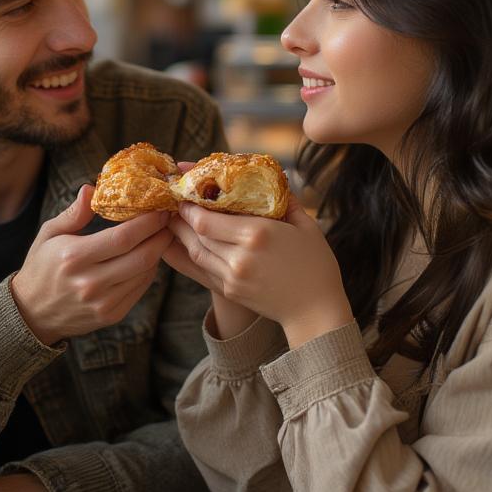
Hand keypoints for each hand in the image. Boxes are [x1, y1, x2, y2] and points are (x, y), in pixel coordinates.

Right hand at [12, 185, 173, 344]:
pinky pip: (140, 289)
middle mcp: (90, 283)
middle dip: (160, 235)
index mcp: (74, 257)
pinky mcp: (111, 315)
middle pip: (141, 257)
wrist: (32, 312)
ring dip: (158, 252)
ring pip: (145, 273)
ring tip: (160, 235)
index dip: (147, 222)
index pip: (122, 238)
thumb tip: (91, 189)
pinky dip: (149, 270)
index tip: (159, 208)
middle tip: (168, 220)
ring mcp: (102, 303)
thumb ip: (74, 213)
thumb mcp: (49, 234)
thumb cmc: (42, 266)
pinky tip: (147, 256)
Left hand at [163, 194, 352, 348]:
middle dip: (182, 217)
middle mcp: (239, 256)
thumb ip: (287, 201)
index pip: (206, 219)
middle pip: (196, 234)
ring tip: (174, 219)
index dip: (189, 206)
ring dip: (182, 235)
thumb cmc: (316, 265)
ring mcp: (232, 277)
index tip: (185, 191)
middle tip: (175, 201)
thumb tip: (273, 179)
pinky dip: (192, 254)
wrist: (316, 312)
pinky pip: (202, 268)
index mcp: (257, 234)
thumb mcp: (306, 227)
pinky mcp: (230, 291)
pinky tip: (186, 243)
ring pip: (195, 252)